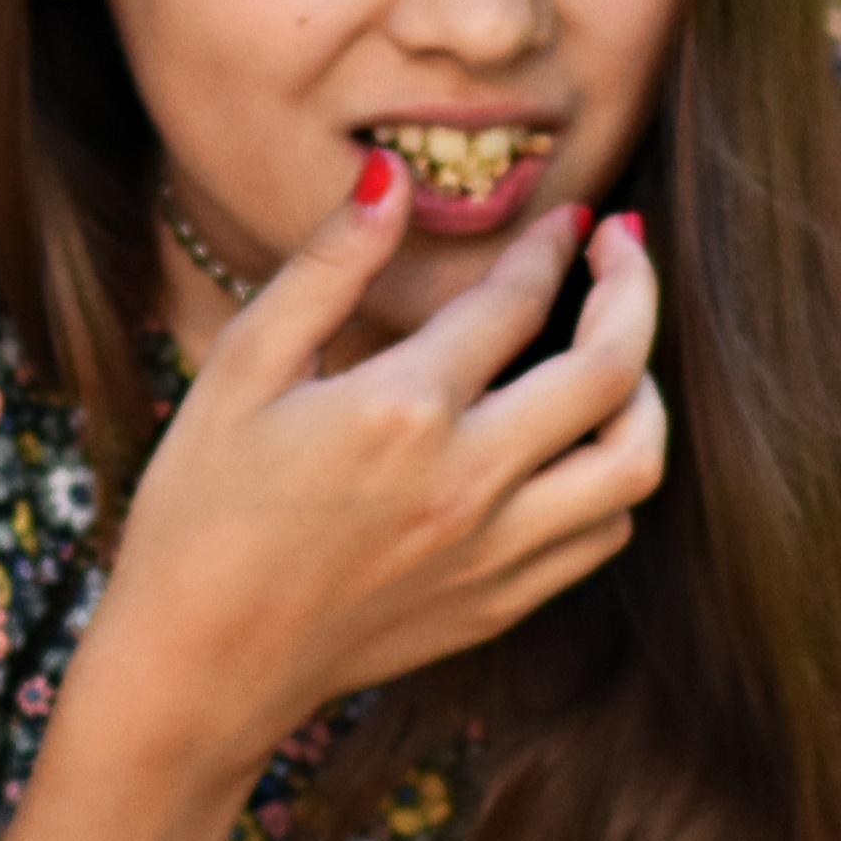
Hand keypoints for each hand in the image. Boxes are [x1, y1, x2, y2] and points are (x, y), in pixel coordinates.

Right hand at [73, 171, 669, 772]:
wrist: (197, 665)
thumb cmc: (200, 511)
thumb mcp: (241, 369)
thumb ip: (327, 266)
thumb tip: (392, 175)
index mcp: (402, 409)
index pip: (519, 301)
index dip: (552, 246)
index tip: (569, 220)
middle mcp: (468, 482)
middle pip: (611, 371)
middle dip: (633, 290)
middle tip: (622, 252)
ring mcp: (493, 553)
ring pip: (633, 463)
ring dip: (643, 393)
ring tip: (619, 352)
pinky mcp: (499, 605)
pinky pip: (601, 533)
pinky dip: (612, 478)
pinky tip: (578, 445)